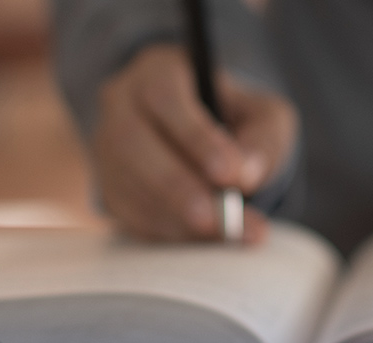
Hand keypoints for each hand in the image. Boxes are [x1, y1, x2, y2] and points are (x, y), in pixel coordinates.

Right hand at [89, 45, 298, 242]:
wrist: (208, 138)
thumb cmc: (237, 120)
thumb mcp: (265, 115)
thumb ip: (264, 138)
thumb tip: (248, 173)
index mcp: (158, 71)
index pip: (164, 97)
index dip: (195, 137)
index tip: (231, 175)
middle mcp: (121, 105)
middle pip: (132, 142)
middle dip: (178, 187)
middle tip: (220, 219)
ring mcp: (107, 148)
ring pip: (124, 183)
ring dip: (174, 216)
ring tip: (225, 234)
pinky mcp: (109, 188)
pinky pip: (126, 213)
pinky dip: (165, 232)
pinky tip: (202, 241)